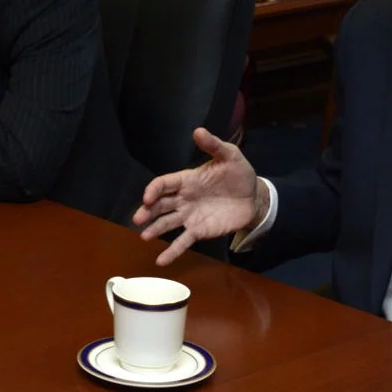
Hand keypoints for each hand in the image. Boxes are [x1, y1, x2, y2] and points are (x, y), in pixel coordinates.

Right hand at [132, 128, 267, 265]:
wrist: (254, 197)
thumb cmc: (239, 174)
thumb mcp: (230, 155)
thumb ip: (213, 145)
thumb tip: (198, 131)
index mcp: (187, 179)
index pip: (164, 184)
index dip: (153, 190)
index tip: (148, 198)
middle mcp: (183, 199)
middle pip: (160, 205)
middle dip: (147, 211)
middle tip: (138, 219)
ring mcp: (190, 216)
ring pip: (167, 223)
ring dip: (154, 229)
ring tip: (144, 236)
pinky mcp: (199, 231)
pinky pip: (183, 242)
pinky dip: (172, 251)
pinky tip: (161, 260)